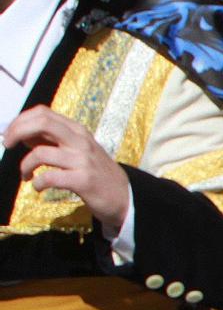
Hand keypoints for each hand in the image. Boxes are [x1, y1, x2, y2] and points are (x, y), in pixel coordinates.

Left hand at [4, 106, 130, 231]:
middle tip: (8, 144)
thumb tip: (22, 134)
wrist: (123, 196)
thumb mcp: (77, 150)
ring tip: (26, 175)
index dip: (20, 120)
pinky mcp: (83, 180)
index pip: (43, 113)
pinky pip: (49, 177)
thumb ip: (52, 141)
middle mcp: (80, 141)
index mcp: (77, 131)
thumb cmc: (96, 173)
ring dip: (24, 166)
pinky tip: (38, 187)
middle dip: (17, 131)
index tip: (10, 134)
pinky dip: (37, 183)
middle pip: (42, 123)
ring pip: (40, 153)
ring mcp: (83, 160)